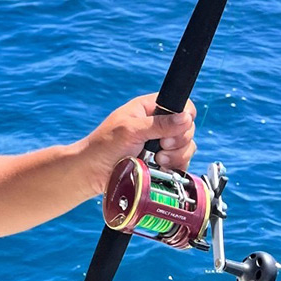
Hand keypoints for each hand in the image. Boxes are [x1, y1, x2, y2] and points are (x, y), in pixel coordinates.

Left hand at [82, 94, 197, 185]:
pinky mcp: (163, 163)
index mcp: (150, 109)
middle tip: (161, 147)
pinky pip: (181, 163)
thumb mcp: (130, 130)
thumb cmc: (103, 146)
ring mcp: (162, 145)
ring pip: (187, 147)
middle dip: (178, 141)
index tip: (172, 130)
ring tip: (158, 160)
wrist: (92, 174)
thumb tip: (185, 118)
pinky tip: (161, 169)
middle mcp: (158, 125)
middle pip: (188, 128)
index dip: (184, 117)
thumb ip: (159, 124)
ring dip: (176, 156)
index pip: (182, 106)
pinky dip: (175, 167)